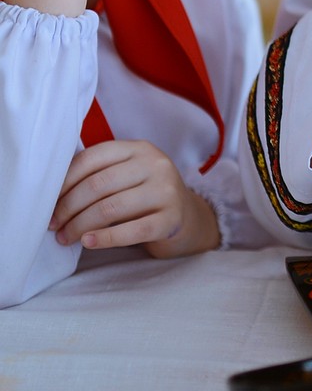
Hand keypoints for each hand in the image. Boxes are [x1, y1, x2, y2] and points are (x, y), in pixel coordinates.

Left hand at [51, 140, 218, 257]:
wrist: (184, 215)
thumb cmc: (142, 195)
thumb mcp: (127, 175)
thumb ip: (99, 174)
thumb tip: (51, 193)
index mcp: (139, 148)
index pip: (92, 158)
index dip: (64, 182)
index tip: (48, 202)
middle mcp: (156, 164)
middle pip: (99, 185)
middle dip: (68, 208)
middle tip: (53, 225)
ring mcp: (166, 190)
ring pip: (111, 208)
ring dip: (80, 226)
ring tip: (65, 238)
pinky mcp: (171, 218)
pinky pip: (132, 231)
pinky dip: (105, 238)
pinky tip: (88, 242)